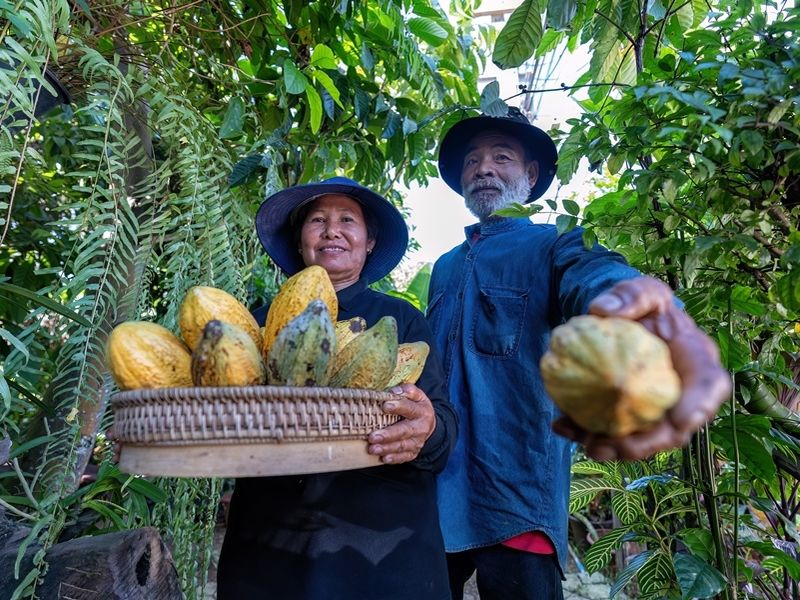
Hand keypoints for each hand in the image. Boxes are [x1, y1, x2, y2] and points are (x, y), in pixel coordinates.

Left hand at [367, 383, 435, 463]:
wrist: (429, 425)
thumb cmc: (417, 408)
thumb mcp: (417, 396)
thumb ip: (408, 390)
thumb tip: (395, 391)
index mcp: (421, 411)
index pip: (410, 408)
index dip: (398, 407)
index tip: (385, 406)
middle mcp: (421, 427)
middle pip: (404, 431)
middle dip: (388, 434)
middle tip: (372, 437)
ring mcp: (417, 442)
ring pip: (402, 446)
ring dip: (386, 448)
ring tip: (372, 449)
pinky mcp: (413, 452)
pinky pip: (404, 457)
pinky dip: (394, 458)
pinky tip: (384, 458)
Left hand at [551, 276, 730, 460]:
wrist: (621, 319)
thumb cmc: (640, 304)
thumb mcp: (641, 290)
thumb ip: (630, 294)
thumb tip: (603, 310)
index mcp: (697, 360)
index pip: (710, 385)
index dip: (700, 407)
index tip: (681, 421)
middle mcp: (682, 392)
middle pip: (673, 429)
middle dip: (645, 445)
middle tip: (613, 445)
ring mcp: (655, 408)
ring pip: (641, 438)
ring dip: (613, 447)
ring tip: (585, 443)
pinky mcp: (629, 414)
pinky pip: (612, 430)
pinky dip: (587, 432)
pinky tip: (562, 426)